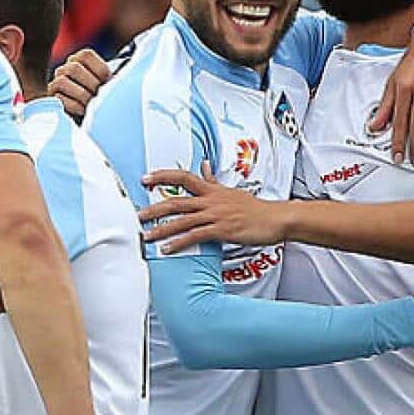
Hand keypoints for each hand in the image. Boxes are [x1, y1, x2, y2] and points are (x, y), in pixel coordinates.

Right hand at [48, 49, 110, 116]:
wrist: (91, 115)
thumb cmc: (101, 97)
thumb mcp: (107, 84)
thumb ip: (108, 78)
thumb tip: (112, 80)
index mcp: (80, 60)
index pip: (86, 55)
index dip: (99, 69)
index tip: (108, 81)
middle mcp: (66, 68)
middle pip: (74, 68)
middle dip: (91, 84)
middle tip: (100, 95)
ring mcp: (56, 82)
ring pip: (63, 81)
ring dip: (82, 94)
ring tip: (91, 103)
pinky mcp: (51, 98)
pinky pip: (58, 98)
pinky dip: (74, 105)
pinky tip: (83, 110)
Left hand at [138, 162, 285, 252]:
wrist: (275, 219)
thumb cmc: (254, 208)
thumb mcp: (231, 191)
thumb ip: (213, 180)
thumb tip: (204, 166)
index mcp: (212, 190)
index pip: (183, 177)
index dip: (163, 176)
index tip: (146, 178)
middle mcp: (211, 200)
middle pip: (177, 200)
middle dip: (155, 208)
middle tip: (138, 214)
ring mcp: (215, 215)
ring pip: (183, 220)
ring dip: (162, 228)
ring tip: (148, 235)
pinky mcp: (222, 230)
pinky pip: (195, 236)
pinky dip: (180, 243)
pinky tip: (168, 249)